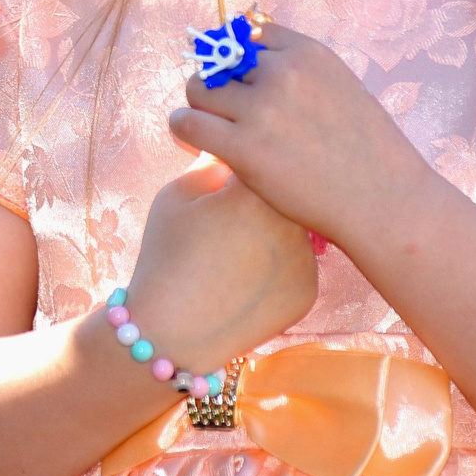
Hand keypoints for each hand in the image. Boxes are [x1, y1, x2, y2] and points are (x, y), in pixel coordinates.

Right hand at [119, 157, 316, 370]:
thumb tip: (233, 144)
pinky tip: (247, 280)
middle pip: (285, 192)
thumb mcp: (177, 195)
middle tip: (230, 221)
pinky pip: (298, 265)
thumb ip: (212, 161)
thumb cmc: (166, 256)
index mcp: (255, 187)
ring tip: (237, 254)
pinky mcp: (309, 290)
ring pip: (295, 229)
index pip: (261, 156)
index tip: (226, 181)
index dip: (243, 164)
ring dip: (275, 232)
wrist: (172, 331)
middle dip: (264, 197)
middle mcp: (290, 218)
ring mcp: (306, 258)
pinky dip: (279, 268)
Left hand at [166, 21, 433, 244]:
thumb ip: (299, 72)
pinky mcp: (244, 147)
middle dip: (217, 83)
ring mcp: (261, 109)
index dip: (238, 57)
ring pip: (198, 89)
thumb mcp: (340, 88)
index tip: (238, 79)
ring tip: (209, 128)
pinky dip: (183, 128)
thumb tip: (251, 60)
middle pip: (219, 60)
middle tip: (224, 112)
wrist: (385, 200)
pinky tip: (193, 141)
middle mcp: (282, 72)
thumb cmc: (368, 152)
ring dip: (198, 106)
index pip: (250, 34)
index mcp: (308, 52)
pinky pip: (189, 123)